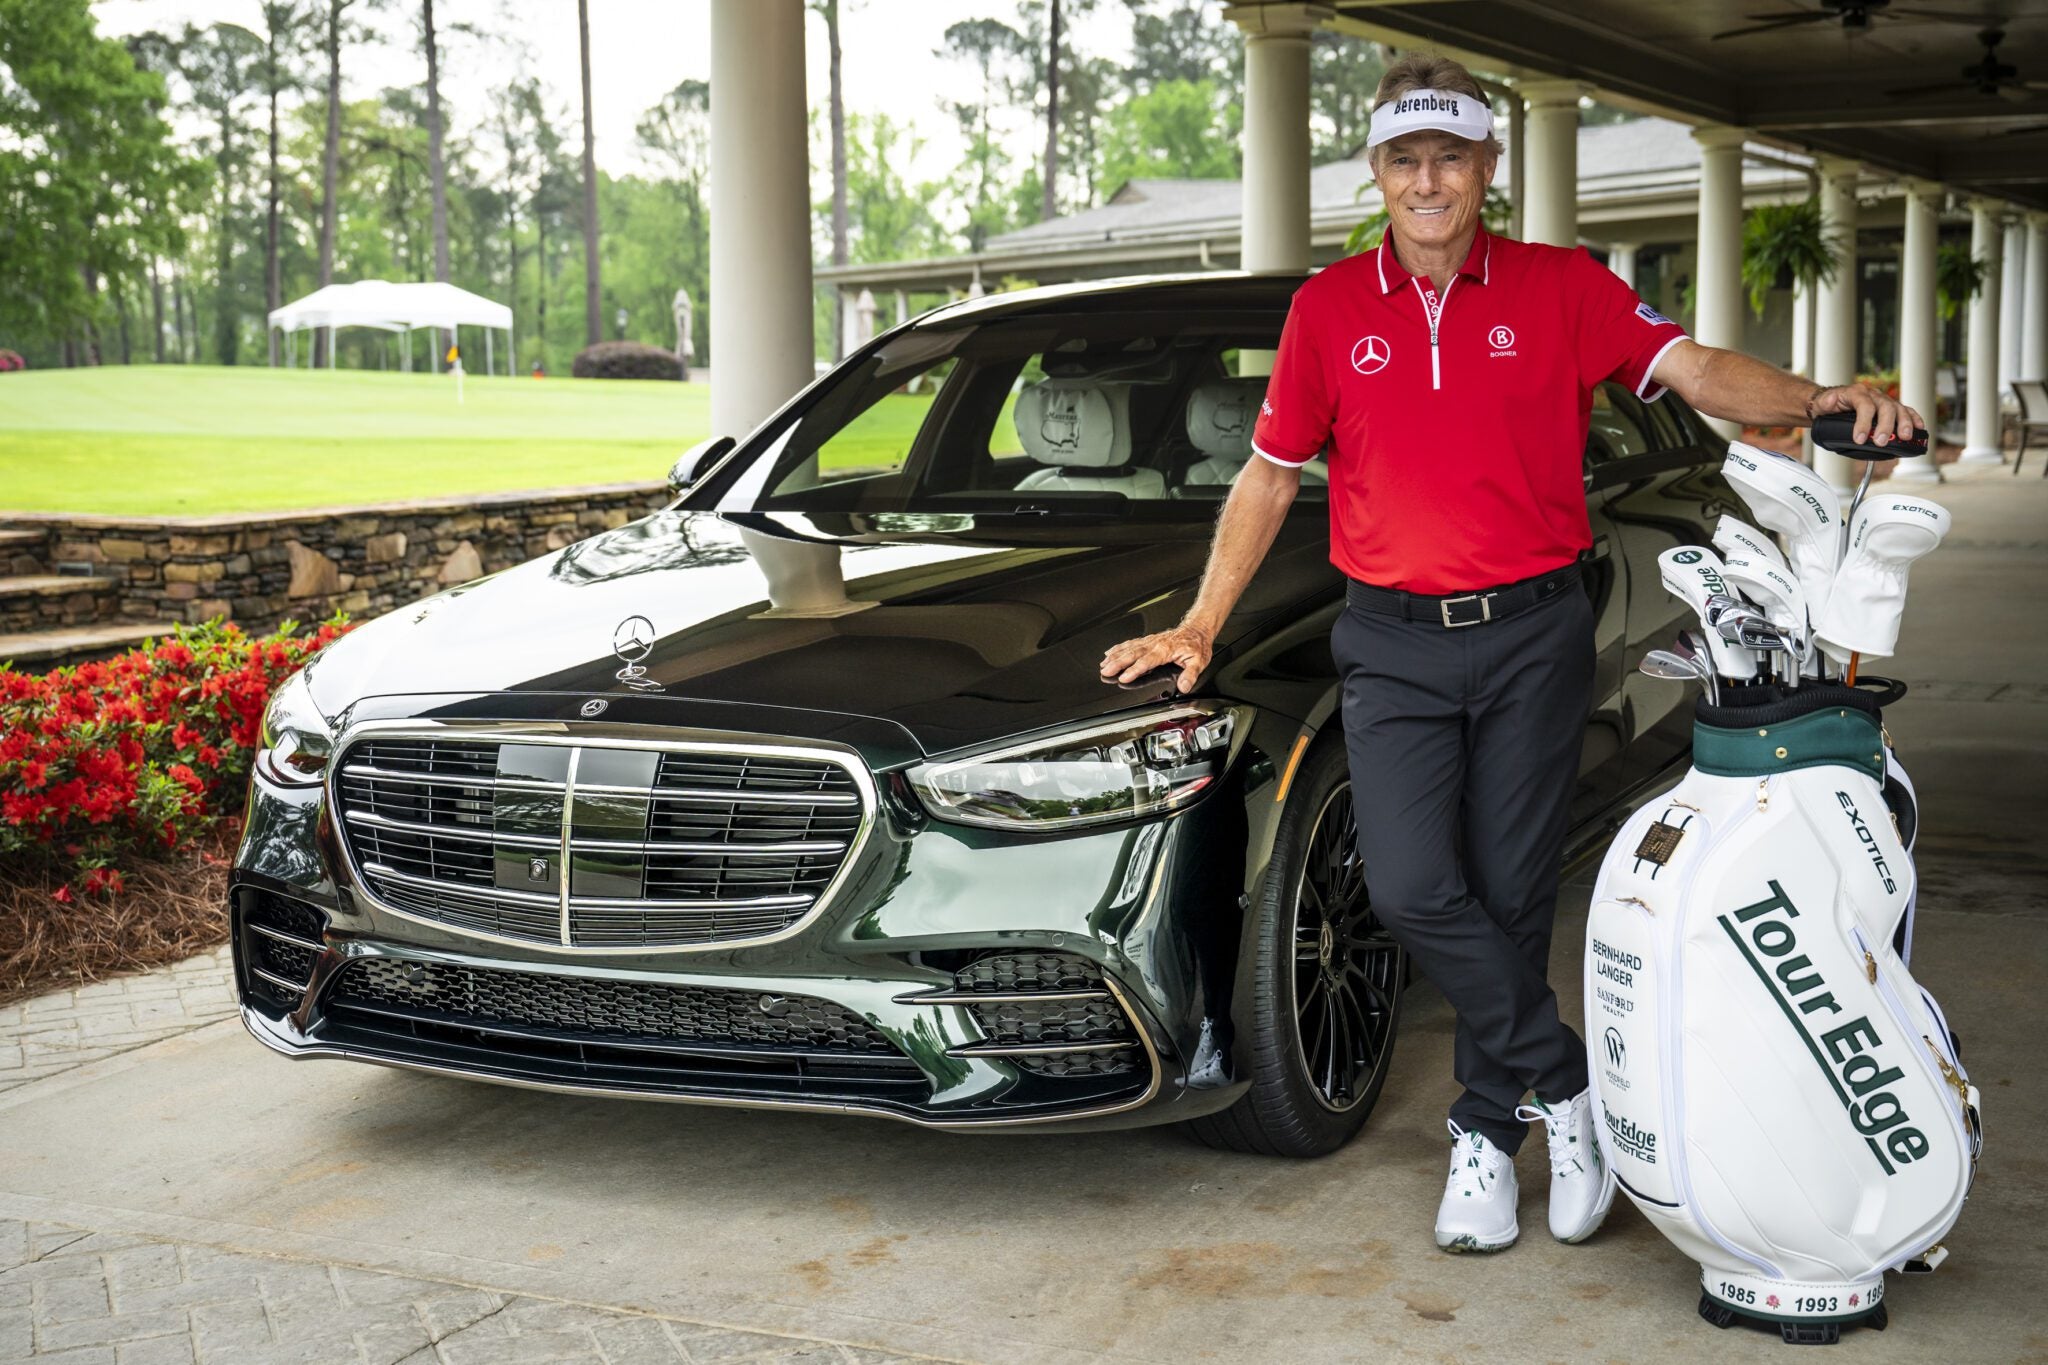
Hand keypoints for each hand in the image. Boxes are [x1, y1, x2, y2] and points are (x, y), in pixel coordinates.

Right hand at [1099, 624, 1213, 693]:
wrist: (1197, 628)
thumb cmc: (1197, 644)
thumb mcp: (1199, 661)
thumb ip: (1190, 674)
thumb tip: (1184, 686)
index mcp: (1165, 650)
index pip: (1147, 662)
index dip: (1134, 670)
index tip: (1124, 677)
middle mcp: (1155, 644)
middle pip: (1132, 654)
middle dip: (1117, 663)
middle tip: (1105, 670)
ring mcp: (1150, 641)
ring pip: (1129, 648)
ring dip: (1115, 656)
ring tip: (1104, 664)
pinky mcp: (1148, 640)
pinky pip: (1131, 643)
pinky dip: (1119, 648)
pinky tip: (1110, 652)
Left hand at [1806, 383, 1925, 448]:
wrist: (1832, 402)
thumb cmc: (1828, 405)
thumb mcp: (1821, 403)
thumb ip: (1825, 402)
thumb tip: (1830, 401)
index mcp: (1857, 392)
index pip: (1865, 405)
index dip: (1863, 423)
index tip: (1859, 439)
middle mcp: (1873, 394)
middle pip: (1885, 407)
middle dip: (1885, 426)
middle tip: (1881, 442)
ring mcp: (1884, 400)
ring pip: (1898, 409)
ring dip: (1904, 423)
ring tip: (1905, 437)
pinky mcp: (1890, 408)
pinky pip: (1906, 411)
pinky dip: (1913, 419)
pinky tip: (1919, 428)